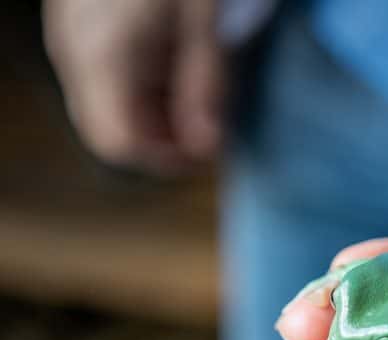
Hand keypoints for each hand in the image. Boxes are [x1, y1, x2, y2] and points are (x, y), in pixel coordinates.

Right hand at [44, 0, 222, 173]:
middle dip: (161, 144)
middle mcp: (74, 58)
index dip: (166, 160)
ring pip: (104, 111)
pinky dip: (138, 94)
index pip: (121, 145)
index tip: (208, 153)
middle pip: (109, 133)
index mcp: (104, 60)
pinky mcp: (75, 33)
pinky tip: (171, 71)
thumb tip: (206, 150)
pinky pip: (100, 84)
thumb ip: (203, 86)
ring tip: (194, 96)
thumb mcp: (201, 22)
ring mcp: (69, 44)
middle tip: (207, 130)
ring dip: (152, 120)